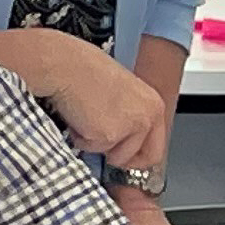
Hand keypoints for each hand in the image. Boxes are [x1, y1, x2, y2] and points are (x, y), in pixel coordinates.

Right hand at [35, 40, 170, 175]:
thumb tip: (124, 138)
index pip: (157, 146)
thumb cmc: (87, 70)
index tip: (128, 158)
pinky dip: (80, 138)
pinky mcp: (107, 135)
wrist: (67, 66)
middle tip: (104, 145)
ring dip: (97, 144)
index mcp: (154, 104)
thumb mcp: (123, 93)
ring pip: (115, 156)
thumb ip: (130, 115)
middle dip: (122, 158)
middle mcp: (147, 117)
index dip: (140, 156)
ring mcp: (129, 127)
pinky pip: (92, 149)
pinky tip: (78, 117)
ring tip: (87, 118)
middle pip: (145, 158)